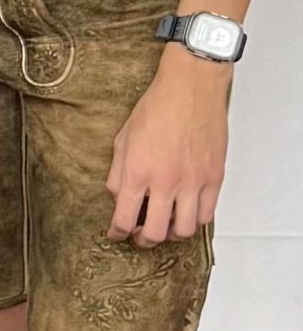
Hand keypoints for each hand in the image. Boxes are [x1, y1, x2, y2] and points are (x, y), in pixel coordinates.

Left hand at [107, 47, 231, 246]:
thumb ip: (118, 171)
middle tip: (140, 235)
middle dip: (144, 240)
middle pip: (155, 232)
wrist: (190, 90)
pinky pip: (207, 215)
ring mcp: (193, 182)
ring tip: (165, 224)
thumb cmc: (156, 109)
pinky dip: (195, 219)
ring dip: (172, 232)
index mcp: (137, 171)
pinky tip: (186, 211)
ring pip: (185, 230)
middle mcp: (165, 182)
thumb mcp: (123, 138)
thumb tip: (116, 195)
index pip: (123, 217)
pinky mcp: (214, 179)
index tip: (116, 234)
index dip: (117, 232)